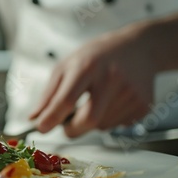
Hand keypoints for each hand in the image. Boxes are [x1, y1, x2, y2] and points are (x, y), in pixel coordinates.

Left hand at [30, 12, 177, 137]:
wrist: (139, 47)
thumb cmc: (97, 56)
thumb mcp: (68, 65)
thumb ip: (49, 94)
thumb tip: (34, 118)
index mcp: (88, 66)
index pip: (66, 99)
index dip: (51, 118)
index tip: (41, 128)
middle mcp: (111, 78)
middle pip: (88, 119)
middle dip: (72, 130)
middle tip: (66, 127)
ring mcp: (130, 93)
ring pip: (101, 126)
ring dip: (91, 122)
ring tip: (96, 100)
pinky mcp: (143, 105)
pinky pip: (117, 126)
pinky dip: (108, 120)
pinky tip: (112, 101)